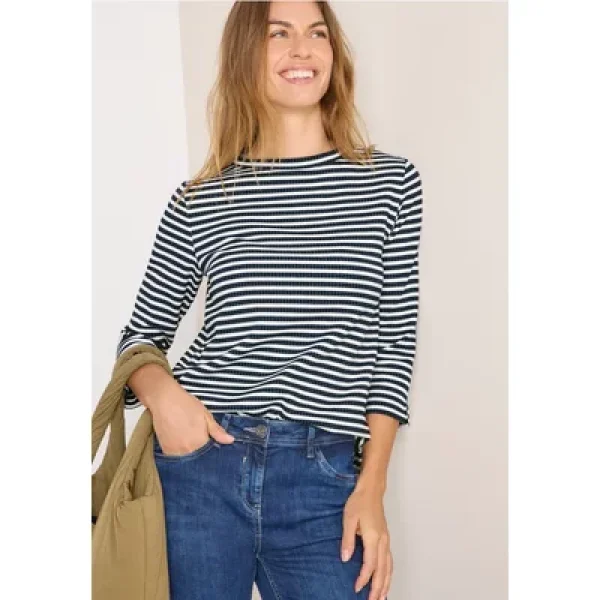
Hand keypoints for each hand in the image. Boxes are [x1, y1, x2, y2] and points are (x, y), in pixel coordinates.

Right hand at [150, 383, 234, 454]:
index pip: (210, 455)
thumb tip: (230, 441)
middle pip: (198, 459)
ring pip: (187, 458)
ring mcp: (174, 452)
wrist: (164, 400)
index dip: (213, 452)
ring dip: (191, 454)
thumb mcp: (206, 415)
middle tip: (201, 443)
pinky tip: (182, 443)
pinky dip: (181, 453)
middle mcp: (187, 451)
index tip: (213, 446)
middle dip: (202, 455)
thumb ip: (217, 431)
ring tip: (191, 443)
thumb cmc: (187, 405)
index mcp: (200, 442)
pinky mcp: (164, 450)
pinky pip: (176, 457)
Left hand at [340, 484, 391, 599]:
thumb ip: (348, 539)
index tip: (357, 589)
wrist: (371, 490)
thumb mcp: (348, 519)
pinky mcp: (386, 539)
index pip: (370, 564)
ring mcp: (386, 540)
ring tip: (382, 597)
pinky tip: (386, 579)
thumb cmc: (358, 502)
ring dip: (386, 583)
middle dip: (377, 587)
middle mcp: (382, 541)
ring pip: (389, 567)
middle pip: (382, 569)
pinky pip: (390, 560)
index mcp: (373, 537)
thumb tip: (345, 558)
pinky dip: (389, 573)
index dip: (364, 578)